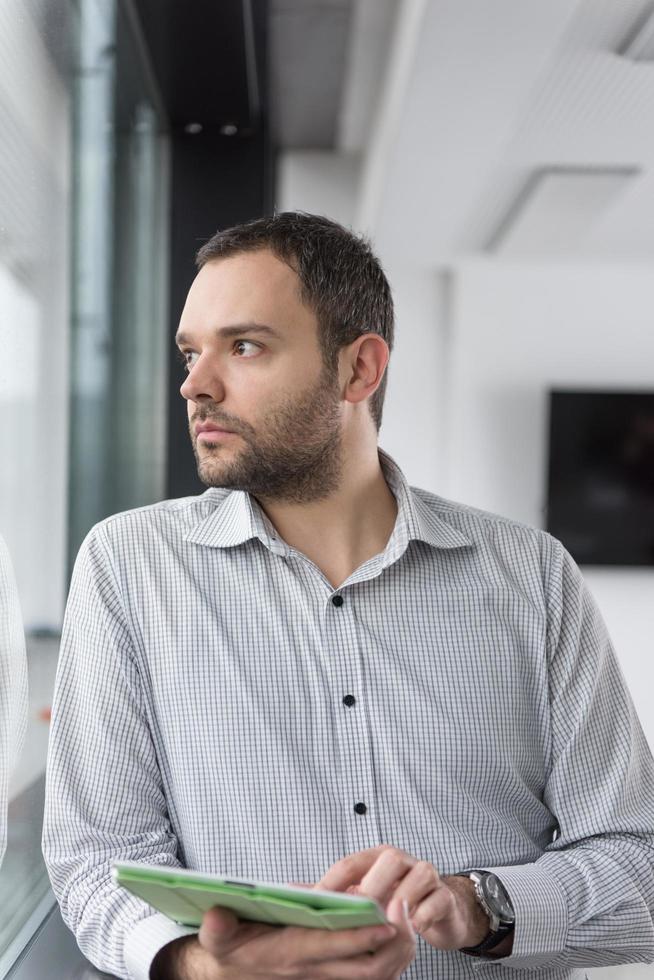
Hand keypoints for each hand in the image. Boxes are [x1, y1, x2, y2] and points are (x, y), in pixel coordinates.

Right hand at [151, 895, 415, 978]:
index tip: (385, 917)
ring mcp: (329, 976)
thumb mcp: (219, 937)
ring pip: (377, 973)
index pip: (332, 947)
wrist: (237, 970)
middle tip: (406, 909)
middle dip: (392, 943)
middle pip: (368, 968)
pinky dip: (393, 955)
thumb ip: (218, 927)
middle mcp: (316, 970)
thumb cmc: (234, 945)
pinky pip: (375, 972)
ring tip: (409, 913)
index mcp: (291, 954)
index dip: (360, 935)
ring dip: (399, 949)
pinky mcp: (336, 973)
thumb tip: (216, 913)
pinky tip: (401, 927)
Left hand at [317, 845, 490, 950]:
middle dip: (372, 886)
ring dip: (402, 897)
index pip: (351, 863)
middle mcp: (402, 861)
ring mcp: (426, 875)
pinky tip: (413, 927)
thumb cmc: (394, 899)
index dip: (333, 881)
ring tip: (387, 919)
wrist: (439, 910)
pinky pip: (437, 900)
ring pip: (419, 874)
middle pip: (389, 859)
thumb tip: (293, 891)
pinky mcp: (444, 896)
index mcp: (376, 858)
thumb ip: (333, 893)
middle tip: (359, 911)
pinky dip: (424, 914)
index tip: (317, 901)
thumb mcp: (363, 893)